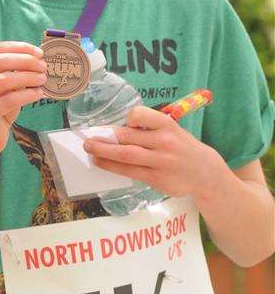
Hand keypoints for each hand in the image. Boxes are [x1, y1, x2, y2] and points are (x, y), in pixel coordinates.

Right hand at [0, 42, 46, 157]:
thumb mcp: (4, 87)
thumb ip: (13, 71)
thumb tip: (37, 57)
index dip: (20, 48)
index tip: (39, 52)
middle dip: (25, 61)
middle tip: (43, 66)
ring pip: (3, 79)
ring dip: (27, 77)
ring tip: (42, 79)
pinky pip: (7, 100)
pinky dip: (26, 95)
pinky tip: (38, 94)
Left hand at [83, 105, 220, 202]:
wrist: (204, 172)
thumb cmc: (182, 146)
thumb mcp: (172, 130)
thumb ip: (149, 129)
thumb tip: (114, 130)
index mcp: (167, 125)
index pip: (141, 115)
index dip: (129, 117)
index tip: (123, 122)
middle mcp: (165, 142)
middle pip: (127, 137)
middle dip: (104, 138)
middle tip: (87, 139)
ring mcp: (161, 161)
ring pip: (125, 155)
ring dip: (103, 153)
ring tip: (90, 150)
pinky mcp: (156, 178)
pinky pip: (129, 171)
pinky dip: (112, 166)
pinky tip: (101, 163)